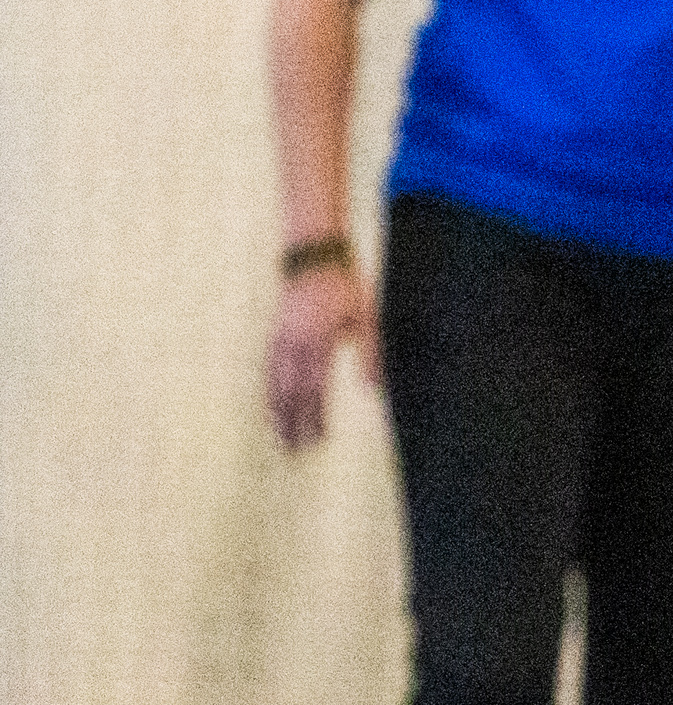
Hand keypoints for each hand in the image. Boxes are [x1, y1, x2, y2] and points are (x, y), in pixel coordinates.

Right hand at [266, 259, 372, 449]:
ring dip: (277, 410)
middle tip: (294, 451)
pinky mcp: (275, 331)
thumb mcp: (367, 316)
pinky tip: (270, 403)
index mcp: (318, 340)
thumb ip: (371, 353)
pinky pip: (269, 367)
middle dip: (292, 422)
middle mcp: (294, 342)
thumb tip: (372, 389)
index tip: (318, 440)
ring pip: (275, 381)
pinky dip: (269, 389)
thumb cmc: (344, 284)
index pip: (316, 389)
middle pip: (291, 392)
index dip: (315, 417)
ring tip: (278, 434)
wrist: (311, 253)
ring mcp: (280, 336)